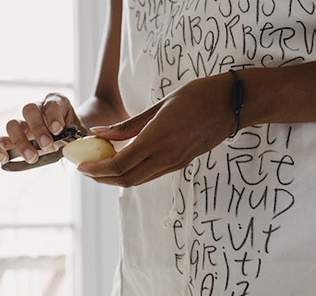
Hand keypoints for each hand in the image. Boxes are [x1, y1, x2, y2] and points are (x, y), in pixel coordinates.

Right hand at [0, 93, 82, 164]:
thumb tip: (78, 147)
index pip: (51, 104)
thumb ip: (80, 139)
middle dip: (37, 128)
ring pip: (12, 124)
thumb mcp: (82, 133)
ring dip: (20, 141)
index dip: (53, 115)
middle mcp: (36, 110)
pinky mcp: (11, 138)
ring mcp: (22, 123)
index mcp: (55, 103)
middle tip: (47, 145)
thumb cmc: (75, 134)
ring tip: (32, 157)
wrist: (69, 137)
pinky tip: (4, 159)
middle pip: (29, 110)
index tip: (58, 129)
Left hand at [78, 74, 232, 186]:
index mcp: (159, 139)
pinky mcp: (180, 163)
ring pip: (137, 180)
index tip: (80, 166)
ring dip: (114, 178)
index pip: (120, 164)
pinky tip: (121, 161)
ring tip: (98, 166)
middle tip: (85, 169)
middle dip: (101, 178)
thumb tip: (98, 133)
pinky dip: (131, 172)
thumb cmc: (198, 95)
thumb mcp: (159, 105)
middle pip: (125, 179)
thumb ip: (128, 124)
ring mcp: (175, 163)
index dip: (96, 168)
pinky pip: (149, 175)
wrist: (236, 104)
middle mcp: (167, 156)